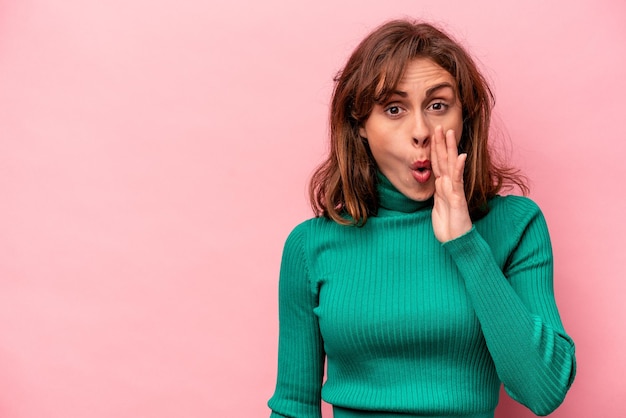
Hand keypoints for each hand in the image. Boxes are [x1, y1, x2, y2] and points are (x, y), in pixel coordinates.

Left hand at [430, 125, 472, 242]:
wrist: (456, 240)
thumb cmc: (448, 226)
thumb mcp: (438, 207)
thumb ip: (439, 194)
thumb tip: (438, 182)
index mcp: (443, 187)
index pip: (438, 164)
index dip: (435, 150)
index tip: (433, 136)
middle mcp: (449, 186)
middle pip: (444, 161)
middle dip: (442, 144)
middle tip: (439, 127)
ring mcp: (455, 191)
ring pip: (451, 166)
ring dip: (450, 149)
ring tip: (449, 134)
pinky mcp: (458, 199)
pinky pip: (458, 181)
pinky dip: (459, 168)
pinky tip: (461, 156)